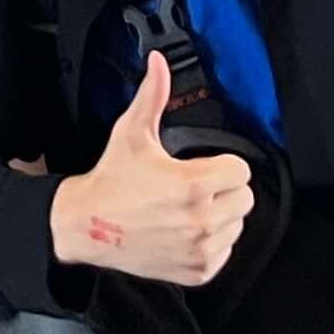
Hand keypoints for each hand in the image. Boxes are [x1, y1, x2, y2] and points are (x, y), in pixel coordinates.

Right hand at [47, 53, 253, 284]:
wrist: (89, 225)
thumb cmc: (112, 179)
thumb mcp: (132, 132)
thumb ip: (153, 96)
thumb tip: (159, 63)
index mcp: (192, 185)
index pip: (241, 171)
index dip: (222, 164)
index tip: (203, 166)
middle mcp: (201, 220)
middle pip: (244, 198)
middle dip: (224, 188)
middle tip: (196, 186)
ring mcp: (201, 248)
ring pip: (237, 226)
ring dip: (220, 216)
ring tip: (188, 208)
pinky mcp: (199, 271)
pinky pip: (226, 252)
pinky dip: (212, 243)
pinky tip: (185, 229)